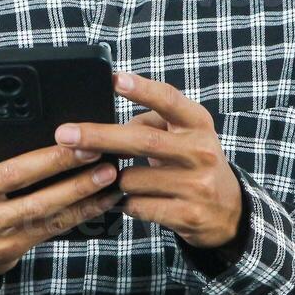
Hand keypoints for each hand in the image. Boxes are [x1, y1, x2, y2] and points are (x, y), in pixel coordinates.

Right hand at [0, 78, 124, 294]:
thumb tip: (22, 120)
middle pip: (13, 173)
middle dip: (55, 160)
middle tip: (90, 146)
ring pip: (40, 206)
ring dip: (78, 189)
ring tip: (107, 172)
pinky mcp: (11, 246)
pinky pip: (52, 226)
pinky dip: (81, 212)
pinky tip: (104, 199)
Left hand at [53, 71, 243, 250]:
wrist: (229, 212)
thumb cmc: (194, 164)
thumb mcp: (183, 136)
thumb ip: (151, 125)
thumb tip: (105, 131)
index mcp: (197, 124)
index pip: (169, 100)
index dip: (141, 89)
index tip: (114, 79)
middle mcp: (201, 151)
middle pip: (142, 140)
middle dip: (99, 136)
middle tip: (64, 134)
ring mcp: (197, 185)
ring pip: (132, 179)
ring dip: (115, 180)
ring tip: (125, 181)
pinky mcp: (188, 215)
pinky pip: (137, 206)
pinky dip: (127, 203)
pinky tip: (135, 201)